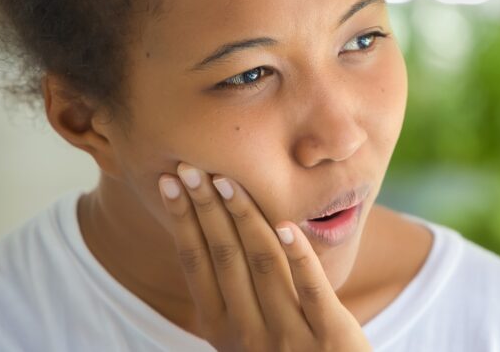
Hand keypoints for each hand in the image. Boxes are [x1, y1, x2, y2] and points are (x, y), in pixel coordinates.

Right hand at [157, 163, 371, 351]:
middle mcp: (247, 332)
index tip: (169, 181)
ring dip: (243, 216)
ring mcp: (288, 335)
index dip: (182, 220)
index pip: (195, 264)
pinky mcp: (330, 336)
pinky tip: (286, 225)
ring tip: (228, 179)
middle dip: (205, 207)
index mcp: (220, 328)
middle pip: (223, 255)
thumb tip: (208, 234)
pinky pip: (311, 289)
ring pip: (262, 263)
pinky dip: (298, 254)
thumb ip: (231, 294)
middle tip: (191, 165)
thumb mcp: (245, 333)